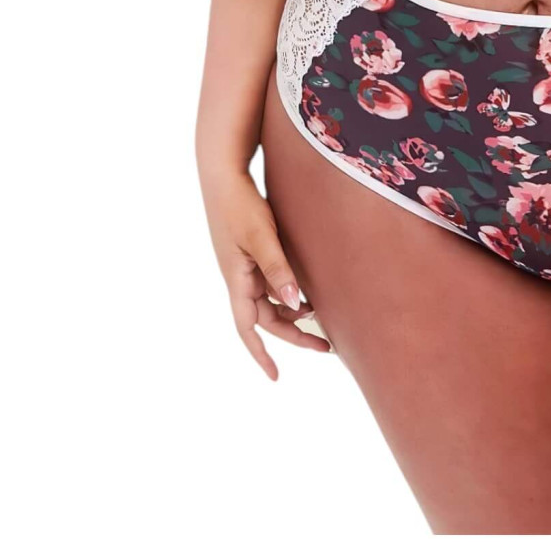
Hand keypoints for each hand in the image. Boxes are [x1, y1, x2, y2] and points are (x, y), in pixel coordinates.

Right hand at [199, 168, 332, 378]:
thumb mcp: (261, 237)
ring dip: (293, 312)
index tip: (276, 377)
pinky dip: (289, 290)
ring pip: (270, 300)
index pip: (248, 329)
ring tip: (324, 317)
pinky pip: (271, 281)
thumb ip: (278, 269)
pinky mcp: (251, 251)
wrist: (223, 174)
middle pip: (266, 318)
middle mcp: (240, 277)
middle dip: (294, 334)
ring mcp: (245, 265)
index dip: (261, 355)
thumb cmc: (240, 205)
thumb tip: (296, 305)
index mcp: (237, 280)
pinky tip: (309, 288)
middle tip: (327, 346)